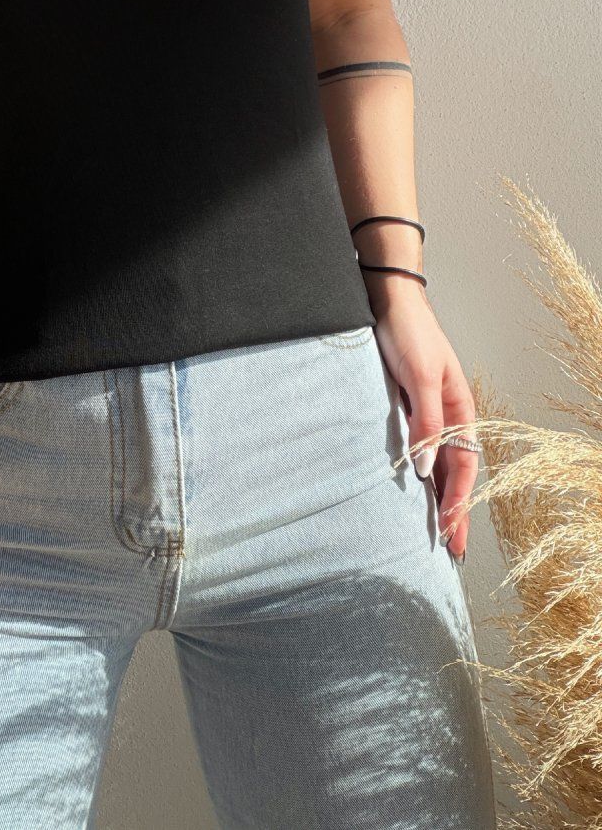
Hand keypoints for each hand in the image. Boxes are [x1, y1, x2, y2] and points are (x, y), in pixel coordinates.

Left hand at [372, 290, 477, 559]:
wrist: (387, 300)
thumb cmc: (409, 333)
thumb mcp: (419, 378)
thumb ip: (425, 422)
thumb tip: (425, 468)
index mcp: (460, 409)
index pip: (462, 465)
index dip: (457, 500)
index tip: (448, 531)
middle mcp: (447, 415)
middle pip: (453, 472)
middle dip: (454, 510)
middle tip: (451, 550)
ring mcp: (426, 413)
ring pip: (435, 464)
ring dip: (436, 497)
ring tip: (434, 532)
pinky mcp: (405, 408)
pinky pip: (416, 449)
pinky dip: (417, 474)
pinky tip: (410, 491)